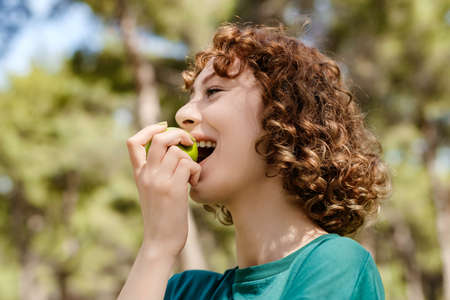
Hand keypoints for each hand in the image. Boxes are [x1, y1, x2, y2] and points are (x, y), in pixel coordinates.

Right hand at [126, 123, 201, 256]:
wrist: (159, 242)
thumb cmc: (161, 217)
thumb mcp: (151, 192)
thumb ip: (156, 173)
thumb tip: (174, 154)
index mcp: (139, 174)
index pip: (133, 142)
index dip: (149, 129)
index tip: (163, 128)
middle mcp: (146, 174)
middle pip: (159, 138)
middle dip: (177, 134)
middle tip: (188, 143)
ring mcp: (158, 181)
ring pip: (177, 152)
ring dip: (191, 159)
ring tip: (191, 175)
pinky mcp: (173, 189)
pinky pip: (188, 165)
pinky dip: (195, 171)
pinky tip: (193, 184)